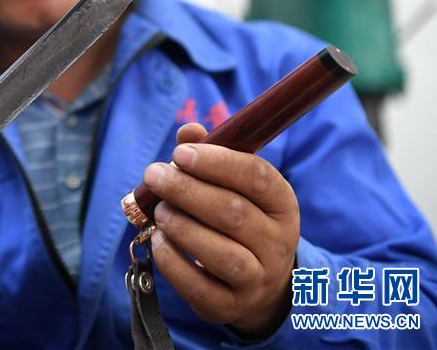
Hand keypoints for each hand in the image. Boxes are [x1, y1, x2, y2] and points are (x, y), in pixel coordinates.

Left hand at [143, 123, 298, 338]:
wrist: (257, 282)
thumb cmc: (238, 219)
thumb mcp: (234, 185)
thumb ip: (211, 154)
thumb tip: (188, 131)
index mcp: (282, 204)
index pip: (257, 178)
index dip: (216, 162)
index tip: (180, 153)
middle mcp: (277, 243)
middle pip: (233, 213)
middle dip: (186, 190)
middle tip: (154, 175)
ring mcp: (257, 279)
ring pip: (221, 254)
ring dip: (182, 226)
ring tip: (158, 210)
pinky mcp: (230, 306)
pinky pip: (199, 286)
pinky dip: (173, 262)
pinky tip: (159, 240)